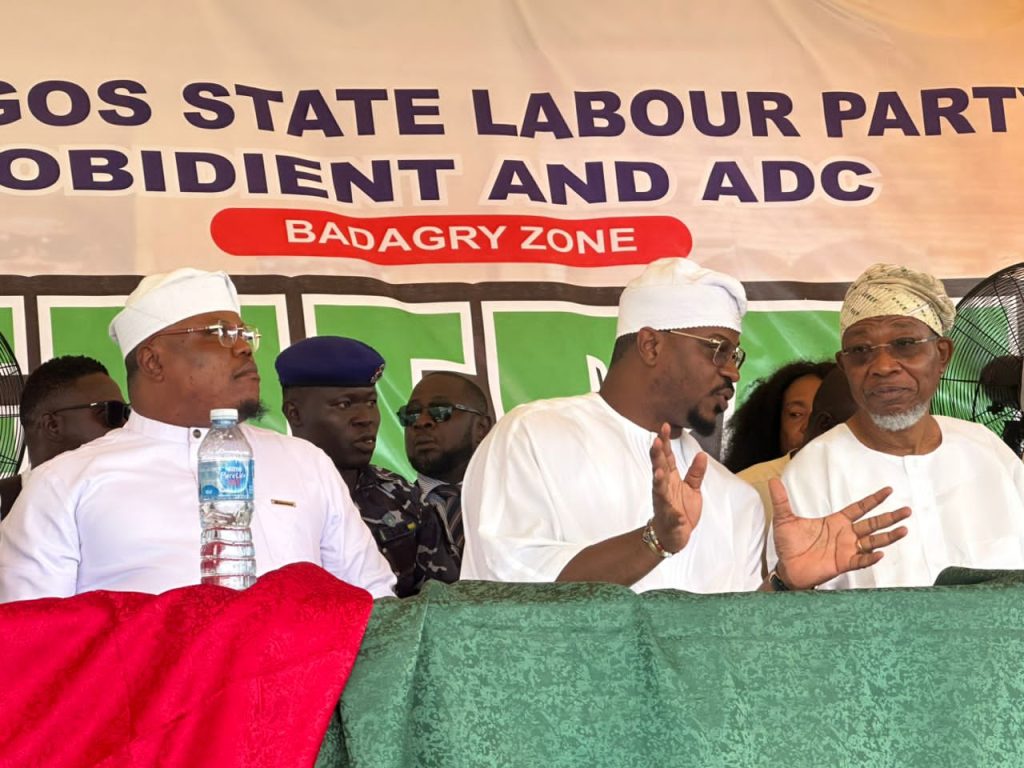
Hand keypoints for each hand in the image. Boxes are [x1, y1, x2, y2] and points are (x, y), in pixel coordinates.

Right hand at [649, 423, 706, 553]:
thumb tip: (702, 454)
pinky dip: (673, 513)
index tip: (665, 426)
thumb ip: (696, 472)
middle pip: (659, 467)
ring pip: (659, 488)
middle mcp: (664, 487)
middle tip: (655, 441)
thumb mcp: (693, 489)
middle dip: (657, 455)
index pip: (666, 456)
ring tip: (659, 470)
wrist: (673, 535)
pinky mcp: (669, 518)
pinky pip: (670, 515)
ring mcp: (664, 502)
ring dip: (658, 479)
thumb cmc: (680, 509)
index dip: (665, 442)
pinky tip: (676, 512)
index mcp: (670, 478)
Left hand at [768, 479, 910, 589]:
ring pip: (872, 541)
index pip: (859, 508)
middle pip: (872, 523)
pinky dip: (870, 557)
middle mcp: (845, 534)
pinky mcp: (842, 564)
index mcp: (835, 521)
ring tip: (904, 530)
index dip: (873, 499)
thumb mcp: (784, 519)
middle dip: (889, 517)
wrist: (786, 568)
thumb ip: (781, 500)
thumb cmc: (788, 545)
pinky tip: (881, 553)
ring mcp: (846, 549)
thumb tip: (773, 480)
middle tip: (907, 510)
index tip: (889, 490)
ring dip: (888, 536)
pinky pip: (860, 560)